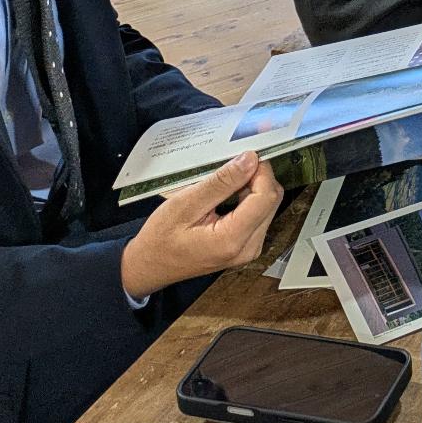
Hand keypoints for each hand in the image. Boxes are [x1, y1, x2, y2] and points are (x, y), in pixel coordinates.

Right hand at [121, 151, 281, 300]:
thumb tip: (250, 160)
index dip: (260, 171)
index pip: (266, 197)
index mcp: (232, 240)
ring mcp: (249, 250)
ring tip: (225, 183)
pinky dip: (249, 199)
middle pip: (271, 200)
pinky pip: (259, 214)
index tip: (245, 156)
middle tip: (231, 167)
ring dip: (253, 187)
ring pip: (268, 205)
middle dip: (257, 177)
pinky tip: (228, 195)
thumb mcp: (185, 203)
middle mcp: (247, 248)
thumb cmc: (160, 238)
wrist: (150, 266)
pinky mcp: (247, 246)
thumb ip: (220, 182)